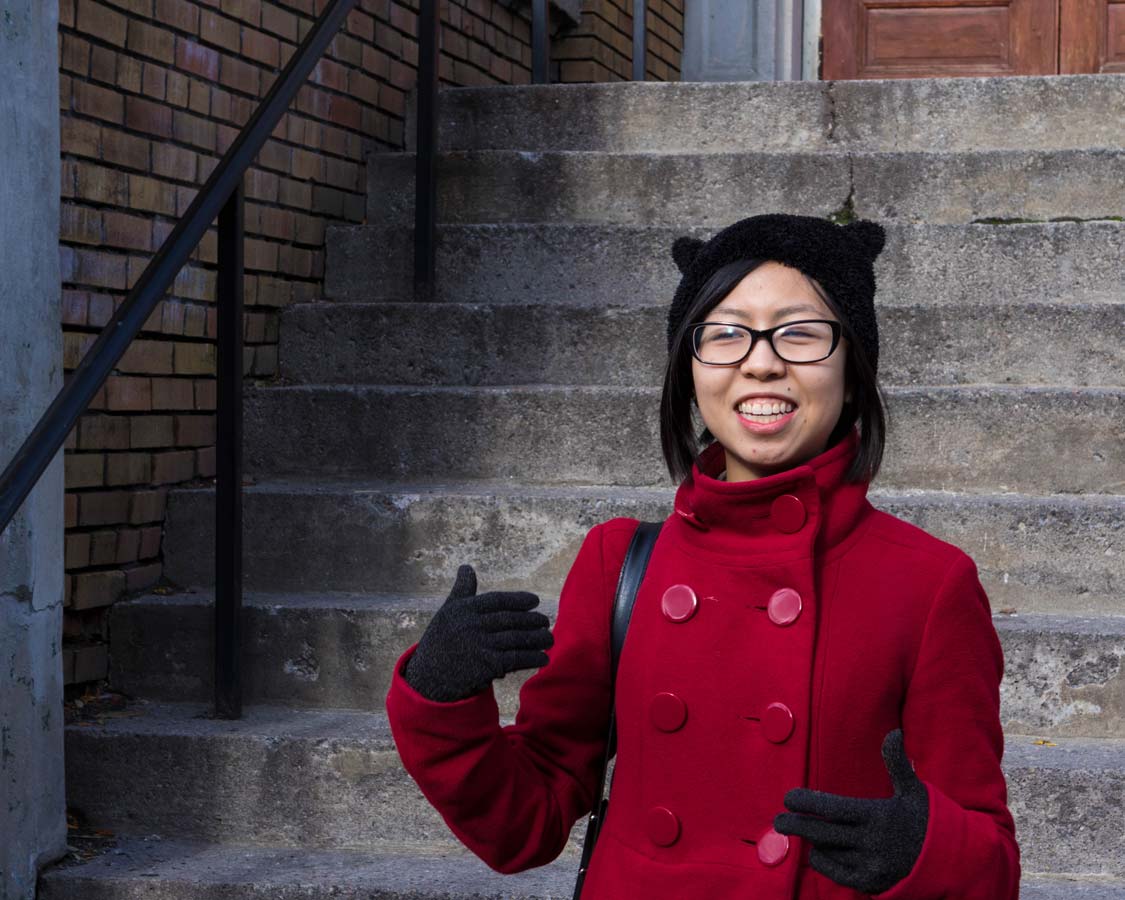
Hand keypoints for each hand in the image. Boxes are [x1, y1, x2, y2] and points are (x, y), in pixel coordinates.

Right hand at [402, 564, 553, 701]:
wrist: (428, 679)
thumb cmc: (441, 641)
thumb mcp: (447, 613)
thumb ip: (462, 591)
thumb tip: (466, 567)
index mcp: (463, 609)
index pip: (496, 601)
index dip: (518, 599)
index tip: (535, 601)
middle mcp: (471, 625)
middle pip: (509, 619)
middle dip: (531, 620)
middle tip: (545, 621)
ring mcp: (479, 645)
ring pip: (516, 638)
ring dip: (536, 639)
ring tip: (550, 639)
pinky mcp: (486, 666)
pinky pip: (515, 659)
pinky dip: (532, 658)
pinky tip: (543, 659)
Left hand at [773, 729, 928, 894]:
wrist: (953, 862)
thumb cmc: (928, 820)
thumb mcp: (915, 790)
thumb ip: (897, 763)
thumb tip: (894, 733)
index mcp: (879, 816)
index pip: (834, 808)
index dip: (808, 803)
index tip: (788, 797)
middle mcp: (872, 842)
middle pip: (823, 832)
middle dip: (797, 825)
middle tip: (778, 820)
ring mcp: (871, 865)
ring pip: (829, 852)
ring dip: (812, 842)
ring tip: (800, 831)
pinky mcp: (871, 883)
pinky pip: (837, 873)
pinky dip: (824, 862)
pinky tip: (816, 851)